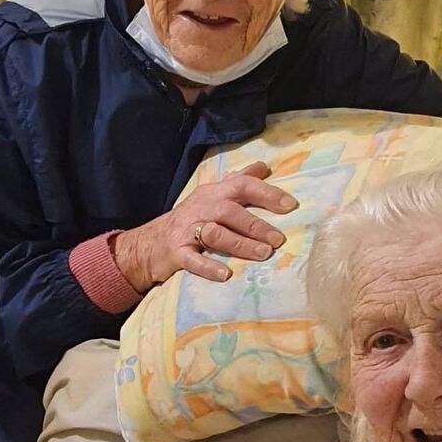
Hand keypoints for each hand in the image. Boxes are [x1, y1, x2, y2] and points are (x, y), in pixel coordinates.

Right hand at [112, 161, 297, 292]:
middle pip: (230, 211)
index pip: (242, 185)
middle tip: (279, 239)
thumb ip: (237, 181)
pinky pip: (192, 259)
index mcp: (213, 193)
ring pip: (215, 233)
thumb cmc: (191, 218)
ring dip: (240, 244)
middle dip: (256, 224)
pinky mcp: (177, 252)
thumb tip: (262, 166)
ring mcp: (187, 230)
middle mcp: (201, 207)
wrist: (150, 242)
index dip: (266, 193)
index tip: (291, 205)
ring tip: (263, 254)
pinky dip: (208, 267)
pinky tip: (225, 275)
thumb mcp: (212, 196)